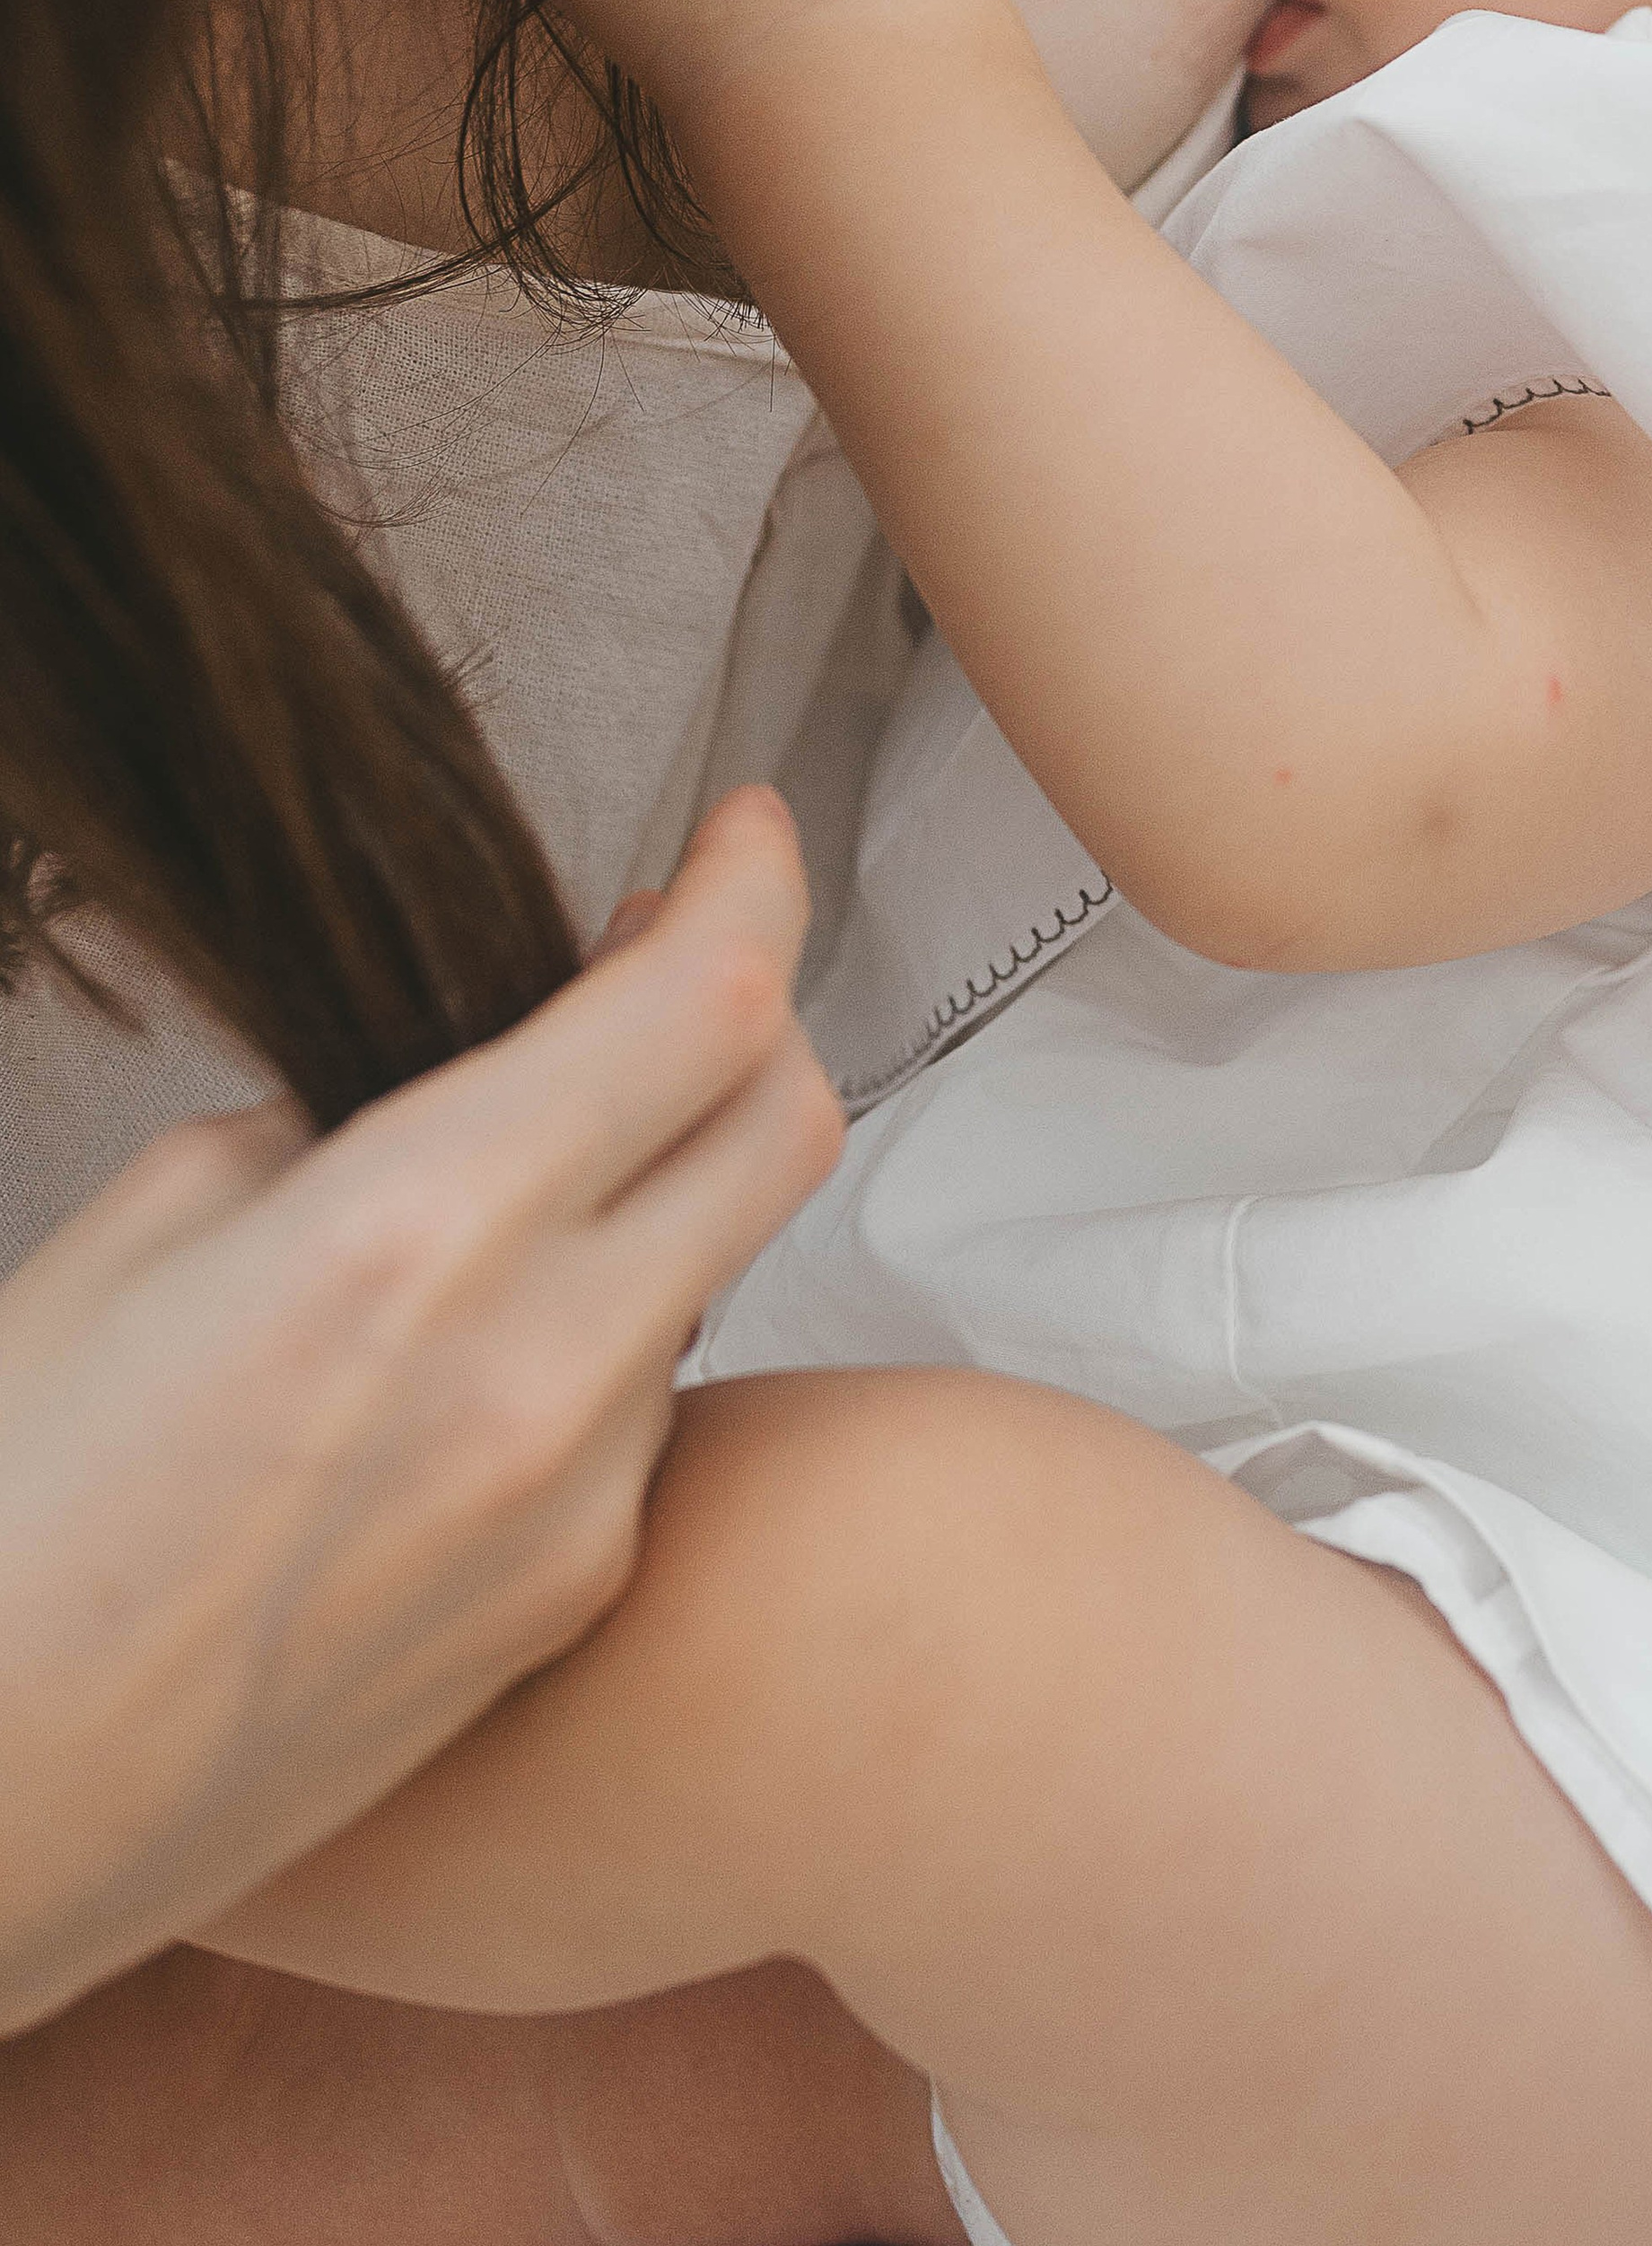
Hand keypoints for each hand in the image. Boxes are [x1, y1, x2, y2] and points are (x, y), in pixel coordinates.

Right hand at [0, 788, 839, 2034]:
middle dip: (754, 1013)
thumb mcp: (138, 1236)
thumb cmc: (3, 1512)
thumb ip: (332, 1133)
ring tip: (508, 1197)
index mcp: (421, 1231)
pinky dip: (598, 1343)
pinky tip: (467, 1365)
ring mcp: (581, 1507)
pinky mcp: (569, 1609)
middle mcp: (546, 1369)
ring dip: (657, 1193)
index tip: (744, 832)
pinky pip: (645, 1419)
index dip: (753, 885)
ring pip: (711, 1272)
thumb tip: (435, 1099)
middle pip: (783, 1123)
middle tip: (669, 964)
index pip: (701, 1004)